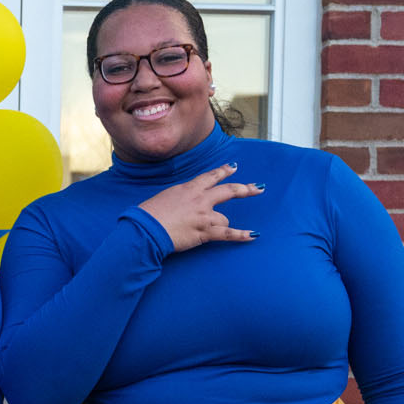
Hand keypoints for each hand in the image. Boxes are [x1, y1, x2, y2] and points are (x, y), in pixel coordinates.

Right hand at [136, 163, 262, 252]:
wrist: (145, 229)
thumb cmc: (149, 215)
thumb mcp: (165, 197)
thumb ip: (180, 196)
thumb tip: (186, 202)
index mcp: (188, 189)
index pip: (210, 177)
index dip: (223, 171)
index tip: (233, 167)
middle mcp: (200, 200)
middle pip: (228, 191)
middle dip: (245, 189)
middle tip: (258, 188)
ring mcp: (204, 216)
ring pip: (223, 218)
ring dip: (220, 224)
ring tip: (208, 230)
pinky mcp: (204, 232)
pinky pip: (227, 234)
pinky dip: (241, 235)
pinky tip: (253, 235)